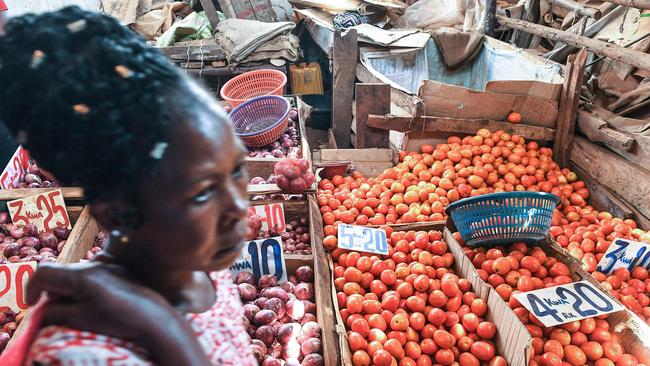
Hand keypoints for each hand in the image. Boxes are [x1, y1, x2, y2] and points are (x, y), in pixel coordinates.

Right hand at [27, 262, 210, 365]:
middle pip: (61, 273)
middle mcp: (94, 264)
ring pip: (78, 275)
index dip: (32, 288)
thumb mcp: (82, 319)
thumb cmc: (119, 319)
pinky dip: (88, 288)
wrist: (156, 318)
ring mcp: (110, 265)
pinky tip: (99, 304)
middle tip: (57, 313)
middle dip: (53, 293)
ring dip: (71, 291)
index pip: (44, 272)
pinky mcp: (121, 270)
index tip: (33, 305)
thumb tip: (43, 310)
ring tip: (81, 311)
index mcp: (81, 275)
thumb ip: (56, 313)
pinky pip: (96, 275)